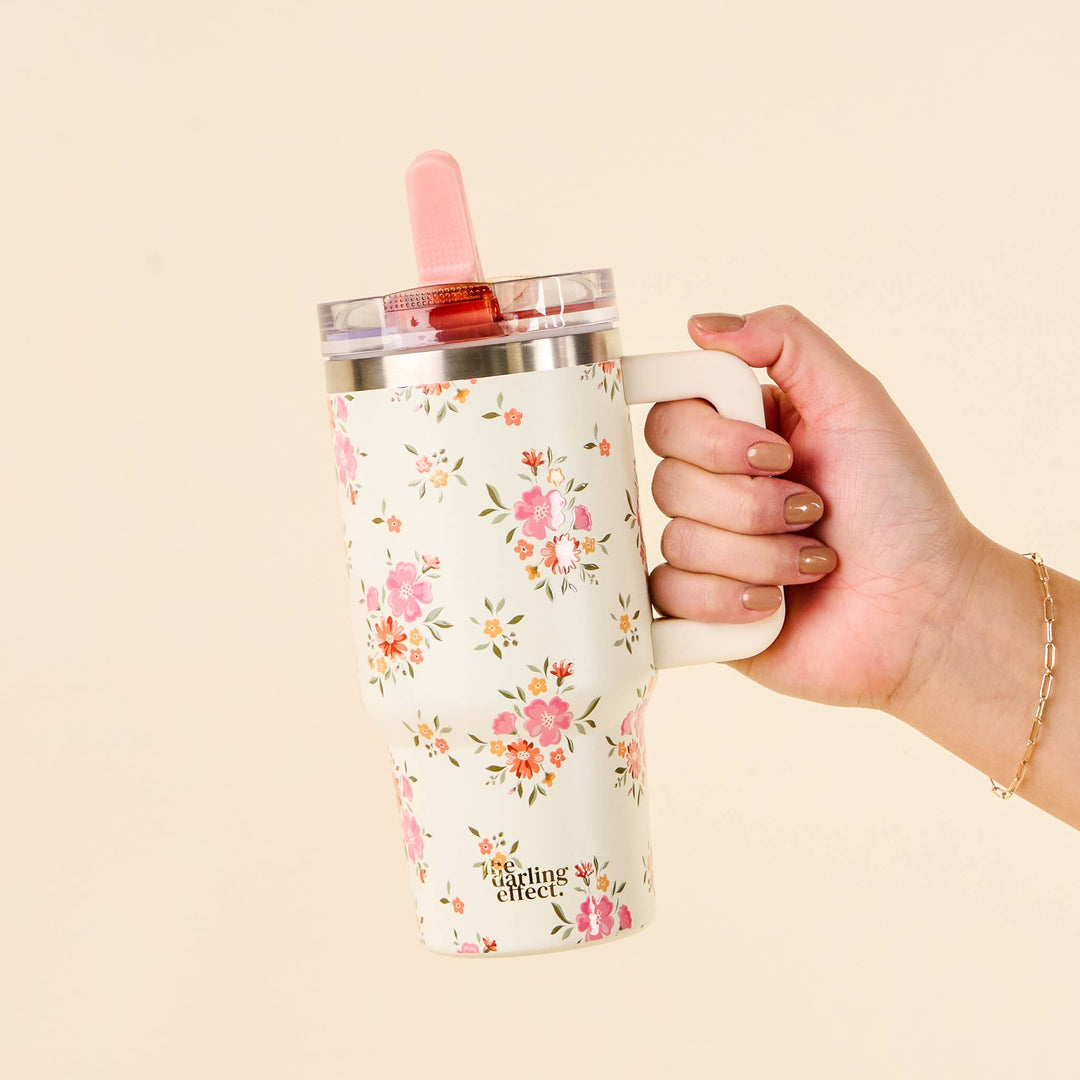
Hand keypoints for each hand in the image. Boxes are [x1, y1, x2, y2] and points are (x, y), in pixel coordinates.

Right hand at [645, 305, 984, 711]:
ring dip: (760, 553)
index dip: (711, 437)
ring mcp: (706, 553)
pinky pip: (673, 596)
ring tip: (813, 561)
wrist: (925, 605)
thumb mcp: (855, 398)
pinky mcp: (702, 611)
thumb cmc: (901, 505)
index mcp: (741, 435)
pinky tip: (774, 604)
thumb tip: (699, 325)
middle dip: (751, 501)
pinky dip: (731, 599)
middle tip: (812, 508)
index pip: (669, 416)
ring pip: (678, 540)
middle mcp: (716, 490)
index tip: (774, 450)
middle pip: (666, 479)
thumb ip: (784, 340)